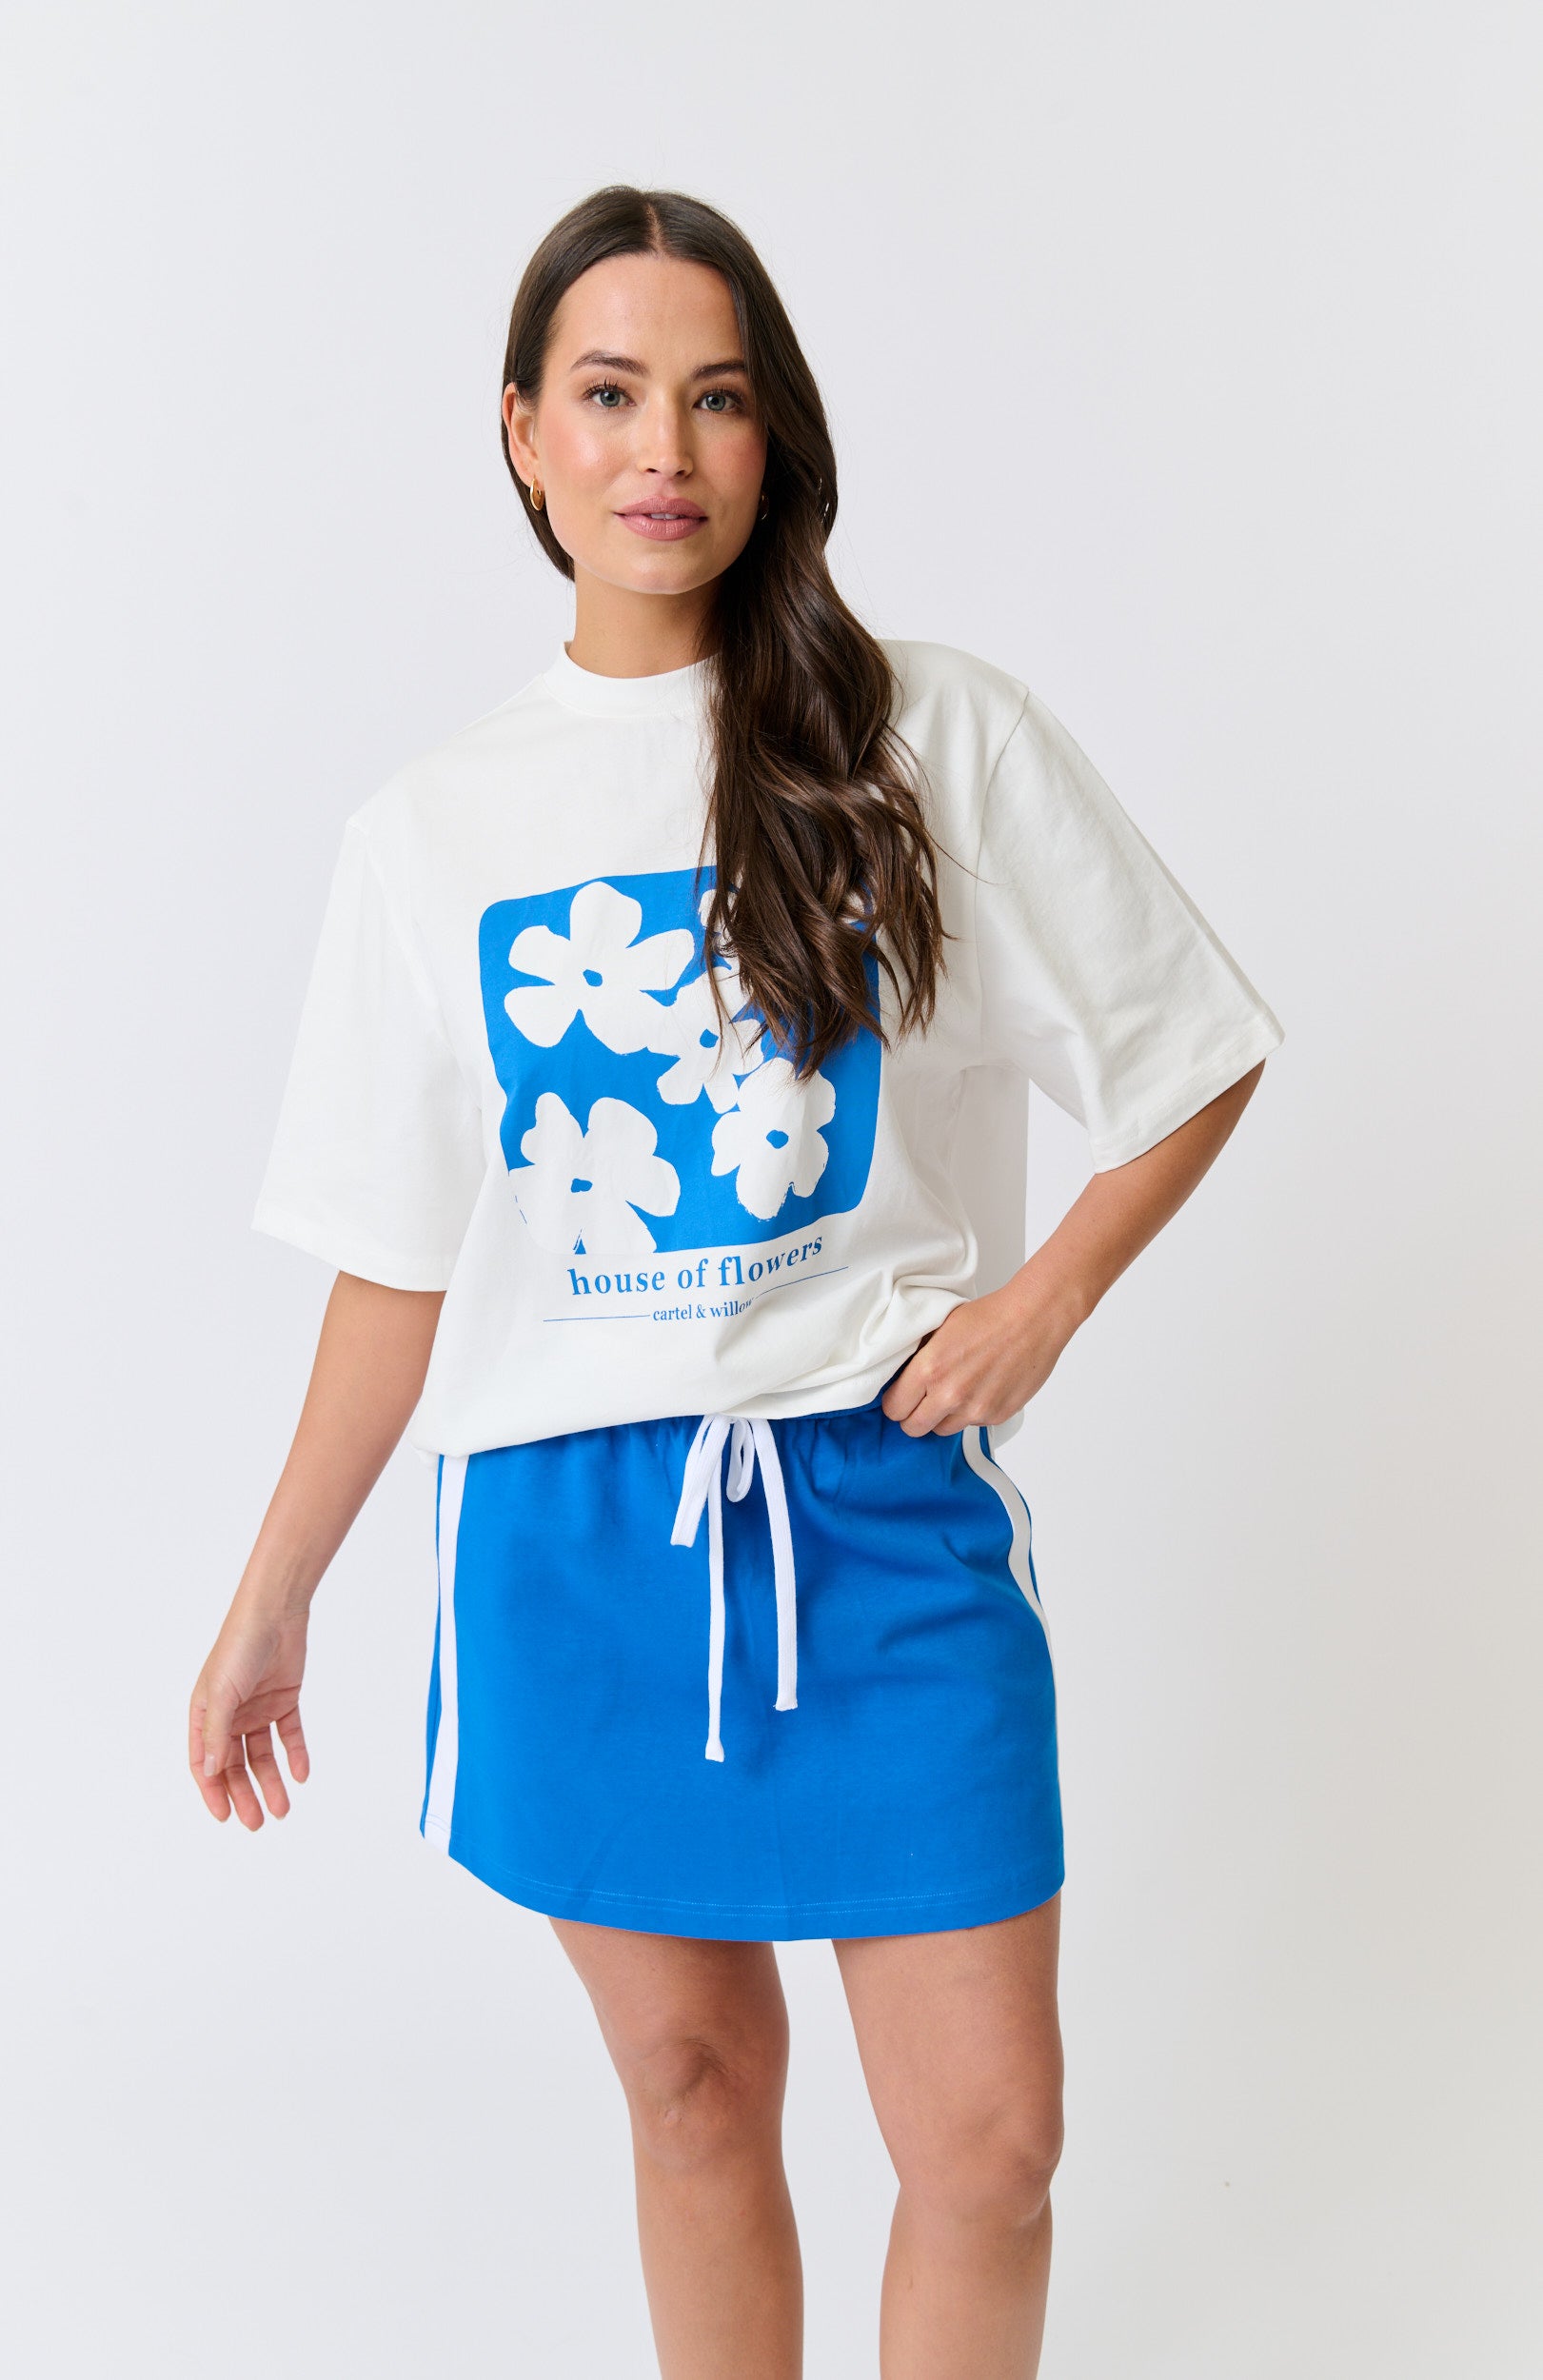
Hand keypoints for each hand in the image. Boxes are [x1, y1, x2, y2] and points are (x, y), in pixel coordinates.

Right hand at [189, 1597, 310, 1828]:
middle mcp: (229, 1715)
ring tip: (283, 1808)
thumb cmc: (238, 1647)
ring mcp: (257, 1709)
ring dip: (271, 1781)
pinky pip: (289, 1735)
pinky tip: (301, 1774)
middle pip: (236, 1766)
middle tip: (258, 1822)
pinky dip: (295, 1754)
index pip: (206, 1764)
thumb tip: (212, 1773)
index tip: (225, 1817)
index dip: (213, 1792)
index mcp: (204, 1714)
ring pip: (262, 1755)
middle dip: (245, 1795)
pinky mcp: (284, 1700)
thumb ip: (217, 1734)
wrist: (275, 1613)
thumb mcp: (221, 1693)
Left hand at [881, 1272, 1084, 1437]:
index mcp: (929, 1370)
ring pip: (943, 1430)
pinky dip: (972, 1412)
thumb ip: (919, 1357)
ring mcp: (975, 1409)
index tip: (901, 1396)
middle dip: (913, 1415)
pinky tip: (980, 1388)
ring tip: (955, 1391)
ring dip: (943, 1416)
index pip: (893, 1408)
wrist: (1032, 1319)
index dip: (895, 1402)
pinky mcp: (997, 1415)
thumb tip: (903, 1375)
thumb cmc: (990, 1317)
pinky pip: (973, 1424)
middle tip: (921, 1401)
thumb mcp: (940, 1327)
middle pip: (914, 1428)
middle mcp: (950, 1395)